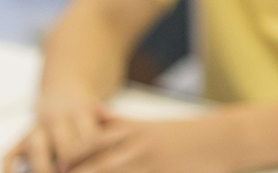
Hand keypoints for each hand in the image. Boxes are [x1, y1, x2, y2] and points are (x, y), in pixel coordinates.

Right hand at [2, 85, 105, 172]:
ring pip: (35, 146)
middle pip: (63, 145)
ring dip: (42, 166)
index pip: (89, 137)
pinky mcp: (21, 137)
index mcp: (80, 111)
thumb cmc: (89, 109)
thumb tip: (129, 131)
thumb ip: (111, 120)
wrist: (64, 86)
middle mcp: (56, 119)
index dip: (92, 154)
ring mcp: (36, 128)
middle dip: (69, 162)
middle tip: (70, 172)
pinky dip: (8, 167)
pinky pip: (9, 152)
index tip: (98, 166)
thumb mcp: (102, 110)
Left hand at [68, 113, 235, 172]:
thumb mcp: (147, 124)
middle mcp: (138, 148)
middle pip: (93, 165)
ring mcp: (150, 165)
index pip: (87, 144)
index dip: (66, 159)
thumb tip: (90, 110)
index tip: (53, 168)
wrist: (225, 140)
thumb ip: (116, 121)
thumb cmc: (183, 135)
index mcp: (131, 132)